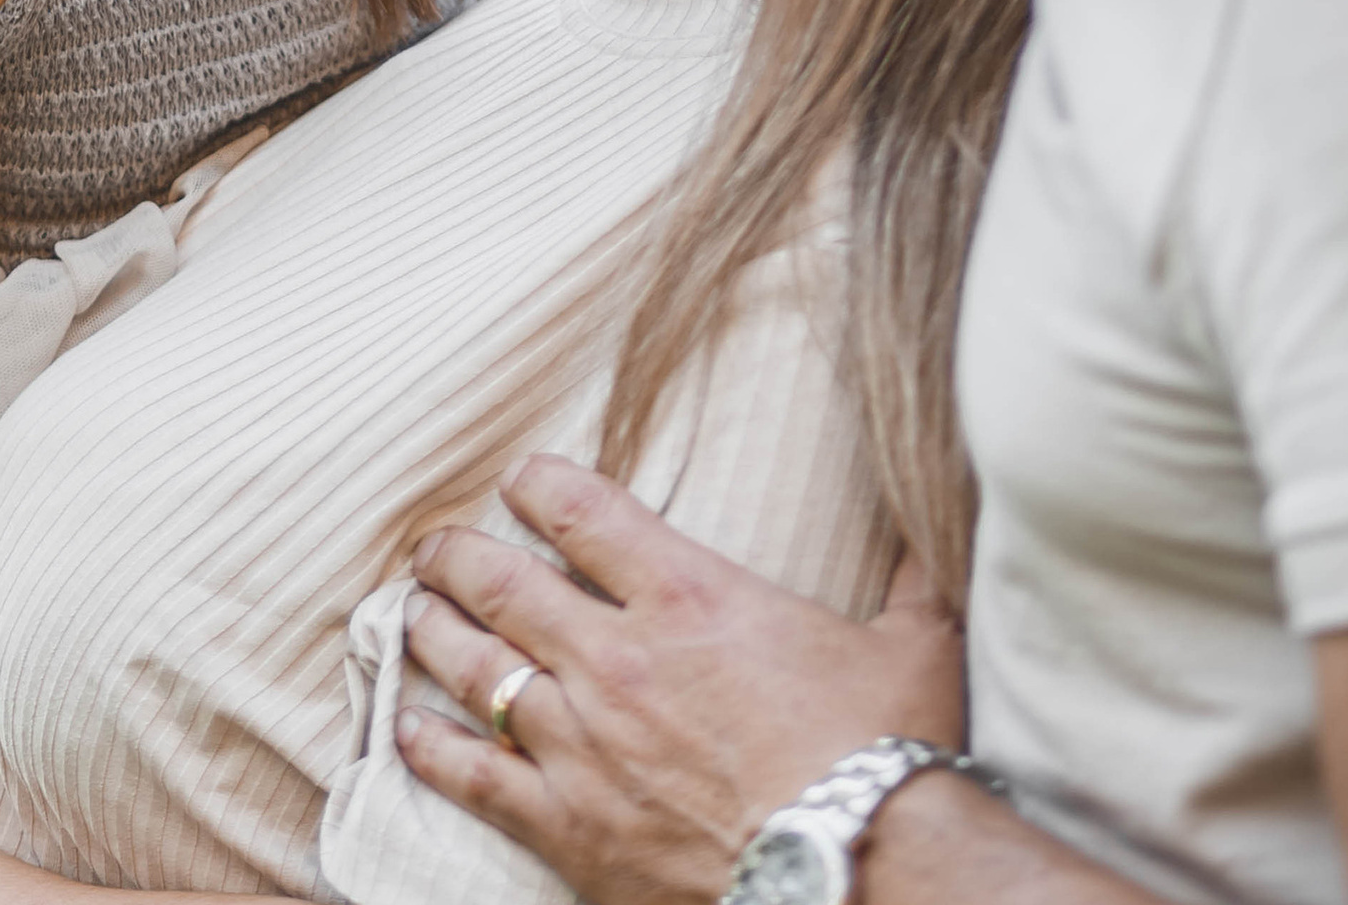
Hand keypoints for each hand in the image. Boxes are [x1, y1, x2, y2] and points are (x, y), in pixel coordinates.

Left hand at [397, 455, 963, 904]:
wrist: (860, 878)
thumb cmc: (884, 760)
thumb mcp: (912, 647)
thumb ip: (912, 576)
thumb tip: (938, 522)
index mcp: (687, 594)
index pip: (576, 508)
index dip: (535, 485)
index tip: (518, 481)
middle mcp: (616, 656)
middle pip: (499, 581)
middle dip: (456, 555)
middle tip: (434, 544)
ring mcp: (581, 742)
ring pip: (474, 667)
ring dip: (433, 633)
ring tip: (412, 611)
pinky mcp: (569, 826)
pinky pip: (473, 776)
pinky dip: (432, 747)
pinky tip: (408, 729)